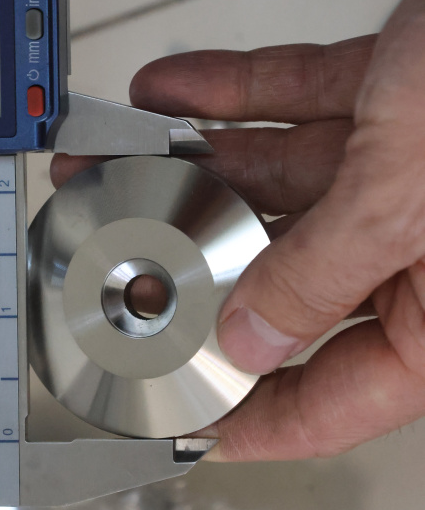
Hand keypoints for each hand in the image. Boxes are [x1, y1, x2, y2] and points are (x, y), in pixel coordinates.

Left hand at [52, 0, 424, 461]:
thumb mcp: (403, 202)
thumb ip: (317, 277)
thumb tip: (249, 340)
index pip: (335, 399)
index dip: (253, 415)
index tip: (181, 419)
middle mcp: (422, 253)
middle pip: (286, 279)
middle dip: (192, 258)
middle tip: (118, 254)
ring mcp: (407, 175)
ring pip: (281, 186)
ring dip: (196, 168)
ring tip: (116, 160)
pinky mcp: (397, 101)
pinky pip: (301, 106)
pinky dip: (235, 96)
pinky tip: (171, 90)